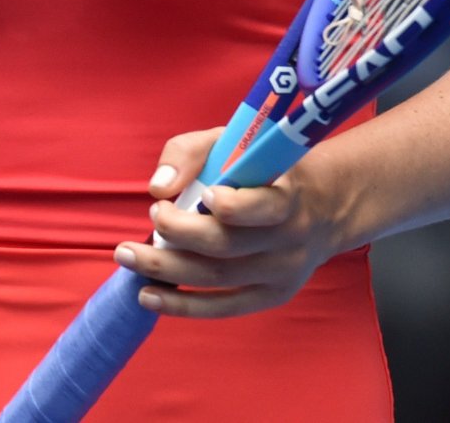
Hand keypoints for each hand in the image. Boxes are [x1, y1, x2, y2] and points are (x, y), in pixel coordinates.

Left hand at [112, 129, 352, 317]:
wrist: (322, 207)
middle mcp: (289, 238)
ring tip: (127, 255)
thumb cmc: (261, 169)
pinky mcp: (272, 295)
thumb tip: (159, 187)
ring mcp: (282, 272)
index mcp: (286, 194)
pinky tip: (148, 296)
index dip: (232, 205)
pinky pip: (225, 307)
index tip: (204, 193)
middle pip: (228, 244)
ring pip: (219, 276)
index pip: (263, 206)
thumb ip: (191, 153)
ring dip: (166, 269)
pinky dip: (183, 305)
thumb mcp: (234, 143)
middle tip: (151, 216)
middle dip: (178, 232)